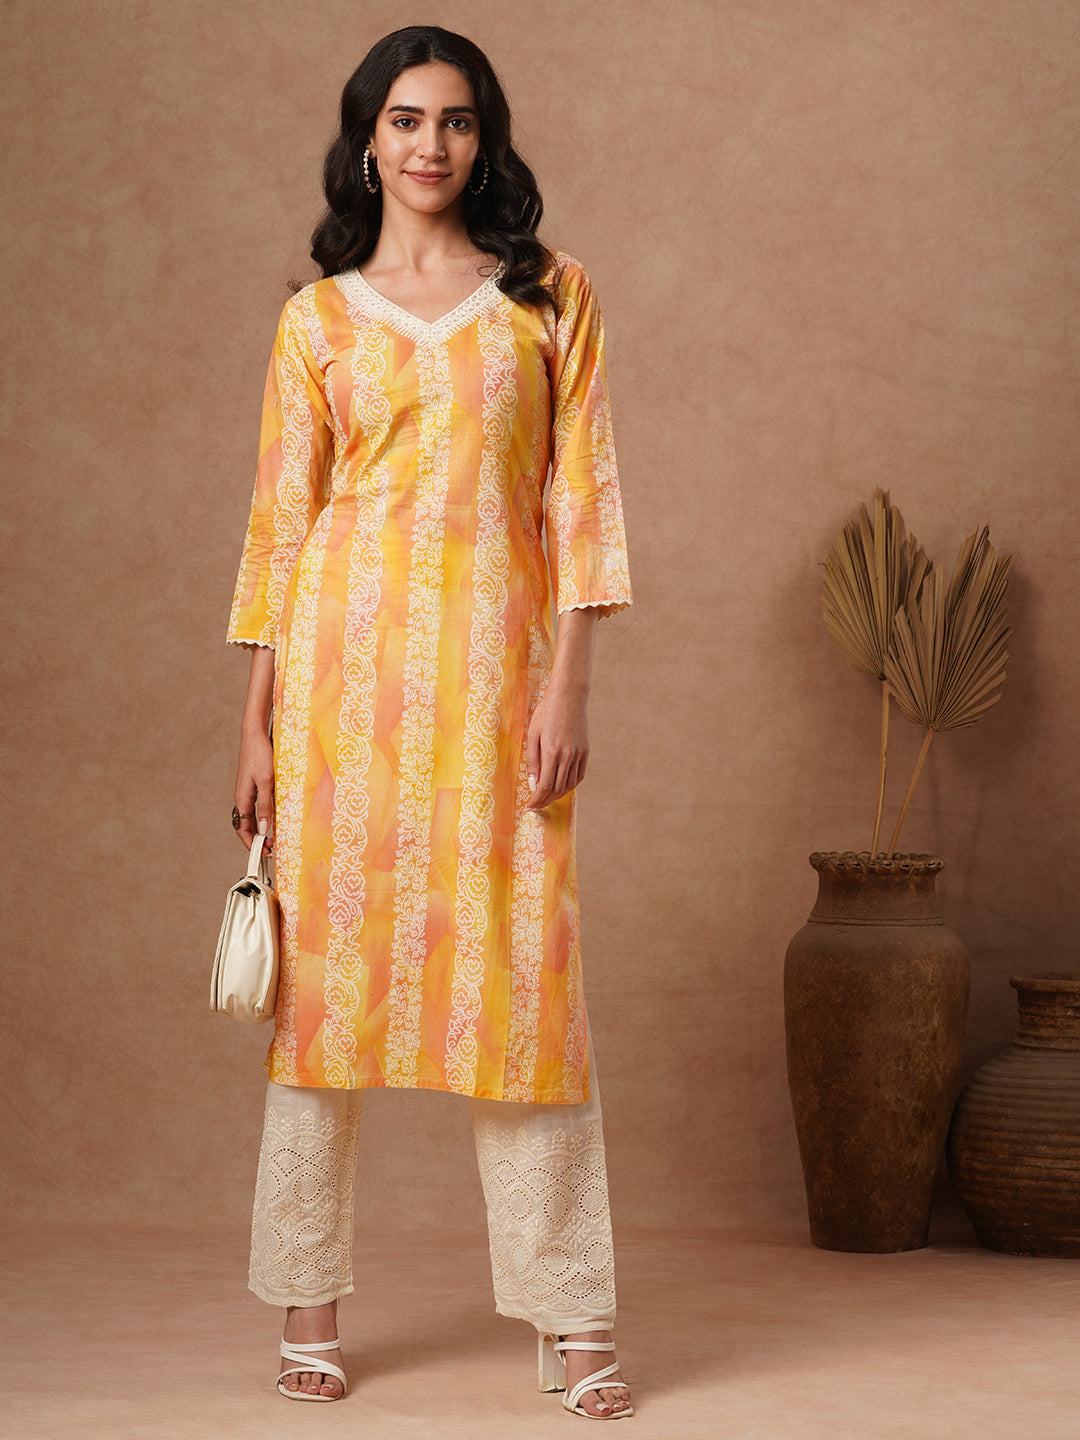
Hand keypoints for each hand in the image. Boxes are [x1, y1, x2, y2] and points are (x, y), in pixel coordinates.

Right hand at [234, 728, 274, 850]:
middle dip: (257, 839)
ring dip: (261, 829)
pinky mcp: (252, 785)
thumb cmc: (260, 756)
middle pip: (246, 825)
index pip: (243, 829)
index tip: (262, 854)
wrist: (255, 735)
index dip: (252, 844)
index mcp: (242, 799)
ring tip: (273, 838)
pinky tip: (273, 818)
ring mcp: (246, 791)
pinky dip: (263, 816)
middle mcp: (242, 797)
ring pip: (251, 817)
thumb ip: (265, 806)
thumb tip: (265, 829)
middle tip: (271, 850)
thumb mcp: (267, 782)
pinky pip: (255, 806)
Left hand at [525, 683, 588, 809]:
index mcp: (551, 752)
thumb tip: (532, 784)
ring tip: (546, 798)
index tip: (529, 806)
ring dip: (557, 795)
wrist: (569, 696)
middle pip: (557, 789)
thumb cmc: (546, 712)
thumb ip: (532, 761)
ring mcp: (579, 754)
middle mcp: (567, 756)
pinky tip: (562, 787)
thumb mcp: (533, 735)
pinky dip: (570, 785)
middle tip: (536, 805)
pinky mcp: (586, 751)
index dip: (537, 799)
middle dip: (545, 801)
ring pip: (569, 785)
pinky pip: (579, 776)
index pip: (544, 786)